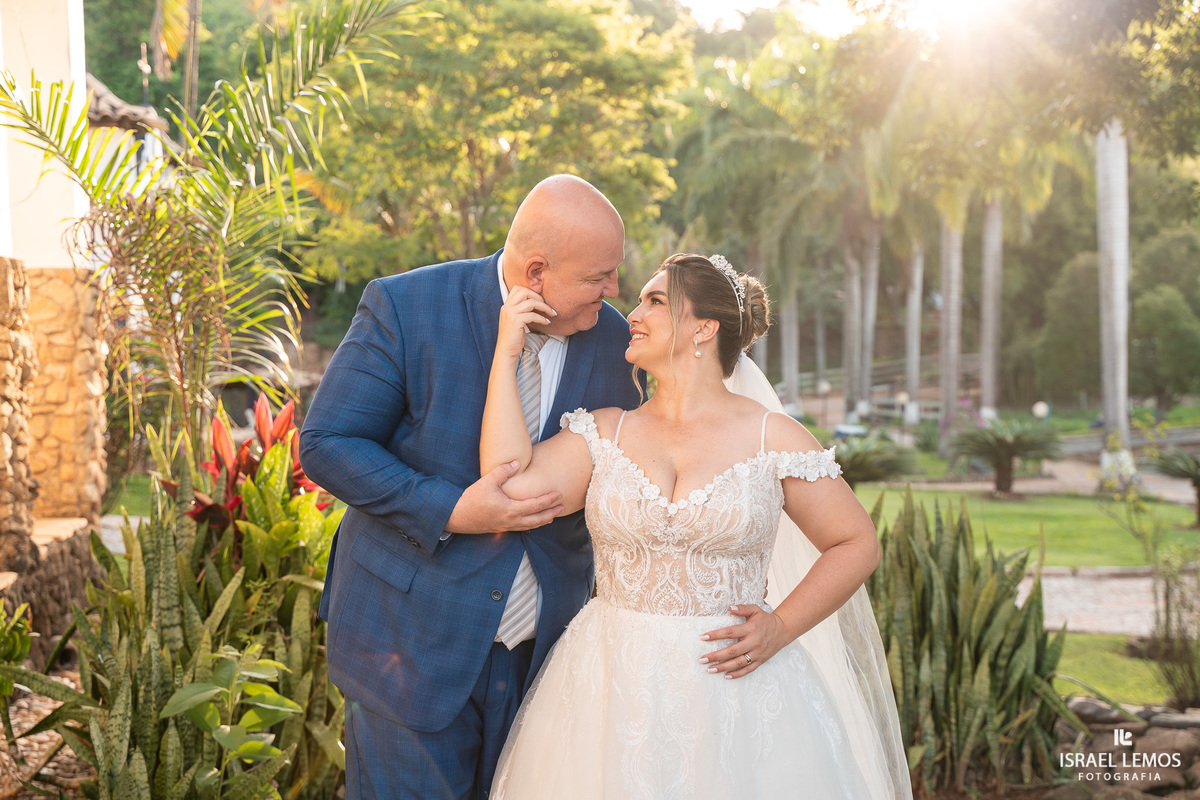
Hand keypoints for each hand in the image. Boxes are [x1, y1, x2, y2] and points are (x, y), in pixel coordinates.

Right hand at [446, 461, 563, 533]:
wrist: (458, 517)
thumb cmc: (472, 499)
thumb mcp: (487, 481)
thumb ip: (504, 471)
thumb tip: (517, 462)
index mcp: (511, 510)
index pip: (536, 506)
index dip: (549, 500)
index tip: (559, 494)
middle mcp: (511, 521)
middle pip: (538, 520)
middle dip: (551, 513)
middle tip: (562, 507)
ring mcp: (507, 527)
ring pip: (531, 526)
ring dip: (544, 521)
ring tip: (553, 516)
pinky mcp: (502, 529)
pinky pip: (522, 528)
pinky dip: (532, 525)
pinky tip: (534, 521)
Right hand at [498, 287, 555, 360]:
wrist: (506, 350)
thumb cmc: (513, 337)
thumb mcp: (515, 320)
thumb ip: (521, 310)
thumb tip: (536, 303)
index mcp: (506, 305)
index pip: (517, 288)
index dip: (531, 291)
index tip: (540, 299)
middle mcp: (507, 307)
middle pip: (525, 292)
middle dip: (539, 297)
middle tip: (547, 305)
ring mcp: (511, 313)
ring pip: (531, 302)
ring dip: (545, 307)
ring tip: (552, 313)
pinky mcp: (516, 321)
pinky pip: (533, 315)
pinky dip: (543, 318)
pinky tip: (547, 322)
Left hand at [699, 605, 789, 679]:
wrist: (783, 630)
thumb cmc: (765, 619)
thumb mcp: (755, 610)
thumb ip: (742, 609)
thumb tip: (729, 608)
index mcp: (750, 629)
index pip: (730, 632)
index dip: (716, 635)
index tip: (703, 637)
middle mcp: (753, 642)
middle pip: (732, 651)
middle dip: (716, 656)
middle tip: (702, 659)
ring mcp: (757, 653)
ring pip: (738, 663)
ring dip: (723, 667)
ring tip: (710, 669)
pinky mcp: (760, 661)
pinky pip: (748, 669)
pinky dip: (737, 674)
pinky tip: (726, 676)